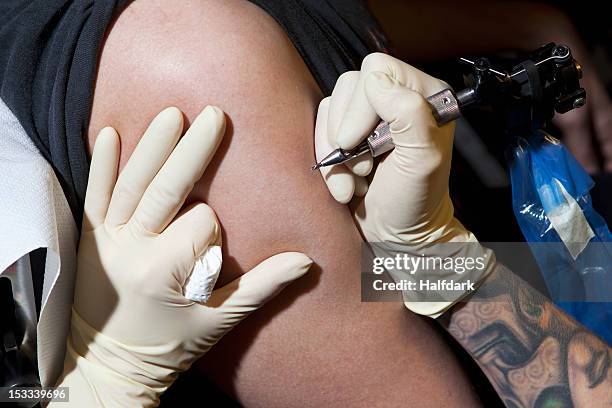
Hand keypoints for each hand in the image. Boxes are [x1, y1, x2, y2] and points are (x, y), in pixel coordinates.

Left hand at [54, 106, 311, 406]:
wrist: (109, 365)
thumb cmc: (168, 346)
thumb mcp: (219, 320)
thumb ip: (262, 287)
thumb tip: (306, 261)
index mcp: (166, 271)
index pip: (202, 223)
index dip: (214, 229)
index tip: (213, 253)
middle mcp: (133, 249)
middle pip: (167, 189)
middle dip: (193, 150)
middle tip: (214, 115)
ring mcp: (108, 240)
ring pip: (132, 184)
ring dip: (154, 146)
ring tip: (174, 114)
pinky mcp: (92, 237)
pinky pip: (94, 195)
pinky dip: (101, 164)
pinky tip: (111, 133)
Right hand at [316, 53, 468, 243]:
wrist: (394, 235)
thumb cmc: (415, 201)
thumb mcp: (422, 160)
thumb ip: (408, 114)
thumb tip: (375, 81)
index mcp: (422, 95)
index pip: (378, 69)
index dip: (363, 105)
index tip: (365, 142)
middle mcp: (394, 99)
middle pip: (349, 85)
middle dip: (349, 132)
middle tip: (364, 167)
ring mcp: (367, 116)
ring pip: (330, 108)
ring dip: (337, 152)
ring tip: (357, 179)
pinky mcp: (344, 133)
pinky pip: (319, 130)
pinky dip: (328, 163)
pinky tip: (346, 184)